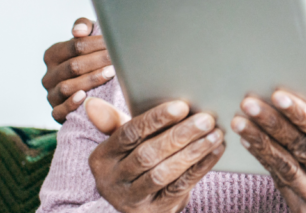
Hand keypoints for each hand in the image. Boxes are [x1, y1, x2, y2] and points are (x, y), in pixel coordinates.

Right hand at [42, 18, 115, 122]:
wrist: (93, 88)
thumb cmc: (92, 58)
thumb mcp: (89, 39)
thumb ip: (84, 27)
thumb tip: (78, 30)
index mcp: (53, 55)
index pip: (75, 46)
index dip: (96, 43)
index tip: (114, 43)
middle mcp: (49, 75)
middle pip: (73, 66)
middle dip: (98, 60)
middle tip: (117, 58)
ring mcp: (51, 95)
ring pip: (67, 87)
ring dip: (91, 79)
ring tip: (111, 72)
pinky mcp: (56, 113)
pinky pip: (59, 111)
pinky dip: (71, 104)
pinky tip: (86, 96)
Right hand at [87, 98, 225, 212]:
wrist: (138, 204)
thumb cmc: (133, 161)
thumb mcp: (121, 144)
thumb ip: (113, 122)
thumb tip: (90, 103)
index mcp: (102, 158)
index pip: (128, 134)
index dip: (155, 120)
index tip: (181, 106)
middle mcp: (111, 181)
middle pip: (147, 154)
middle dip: (179, 135)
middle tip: (206, 119)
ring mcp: (131, 200)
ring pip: (163, 173)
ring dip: (192, 152)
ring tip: (214, 134)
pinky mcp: (153, 211)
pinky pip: (179, 187)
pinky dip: (200, 167)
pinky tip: (215, 151)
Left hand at [233, 88, 305, 212]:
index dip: (302, 115)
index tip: (279, 96)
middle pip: (301, 149)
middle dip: (273, 124)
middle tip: (249, 103)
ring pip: (285, 167)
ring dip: (260, 142)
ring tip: (241, 122)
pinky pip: (280, 182)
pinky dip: (264, 160)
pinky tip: (251, 143)